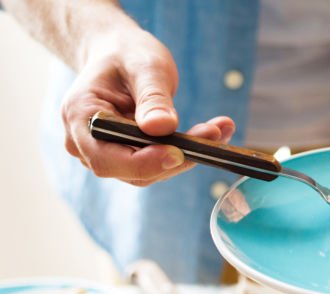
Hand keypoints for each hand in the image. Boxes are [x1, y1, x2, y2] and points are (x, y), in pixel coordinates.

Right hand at [61, 28, 234, 185]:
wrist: (121, 55)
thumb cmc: (128, 54)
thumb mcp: (144, 66)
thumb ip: (152, 97)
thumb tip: (163, 127)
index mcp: (79, 116)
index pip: (107, 158)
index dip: (145, 161)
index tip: (181, 152)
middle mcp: (85, 142)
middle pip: (132, 171)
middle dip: (176, 158)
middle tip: (214, 134)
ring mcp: (106, 153)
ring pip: (150, 172)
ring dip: (188, 156)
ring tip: (219, 130)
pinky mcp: (128, 157)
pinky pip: (158, 164)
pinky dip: (186, 152)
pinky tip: (214, 134)